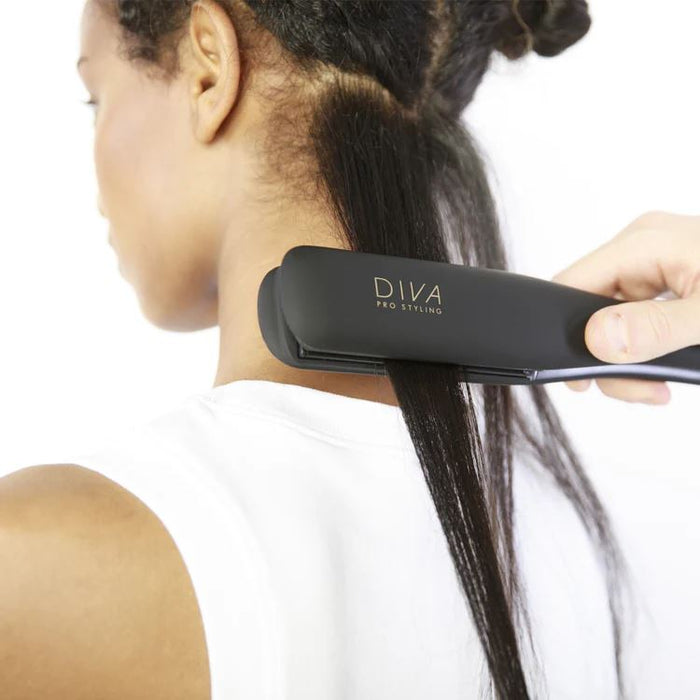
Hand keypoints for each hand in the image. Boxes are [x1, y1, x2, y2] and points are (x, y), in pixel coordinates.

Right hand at [550, 211, 699, 404]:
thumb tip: (596, 338)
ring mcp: (656, 264)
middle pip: (590, 308)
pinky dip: (646, 348)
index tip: (585, 379)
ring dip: (630, 359)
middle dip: (609, 357)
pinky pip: (636, 318)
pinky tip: (670, 365)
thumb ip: (657, 329)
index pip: (571, 284)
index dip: (567, 332)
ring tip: (663, 387)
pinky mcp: (670, 282)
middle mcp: (642, 248)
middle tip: (645, 391)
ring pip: (611, 319)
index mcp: (644, 243)